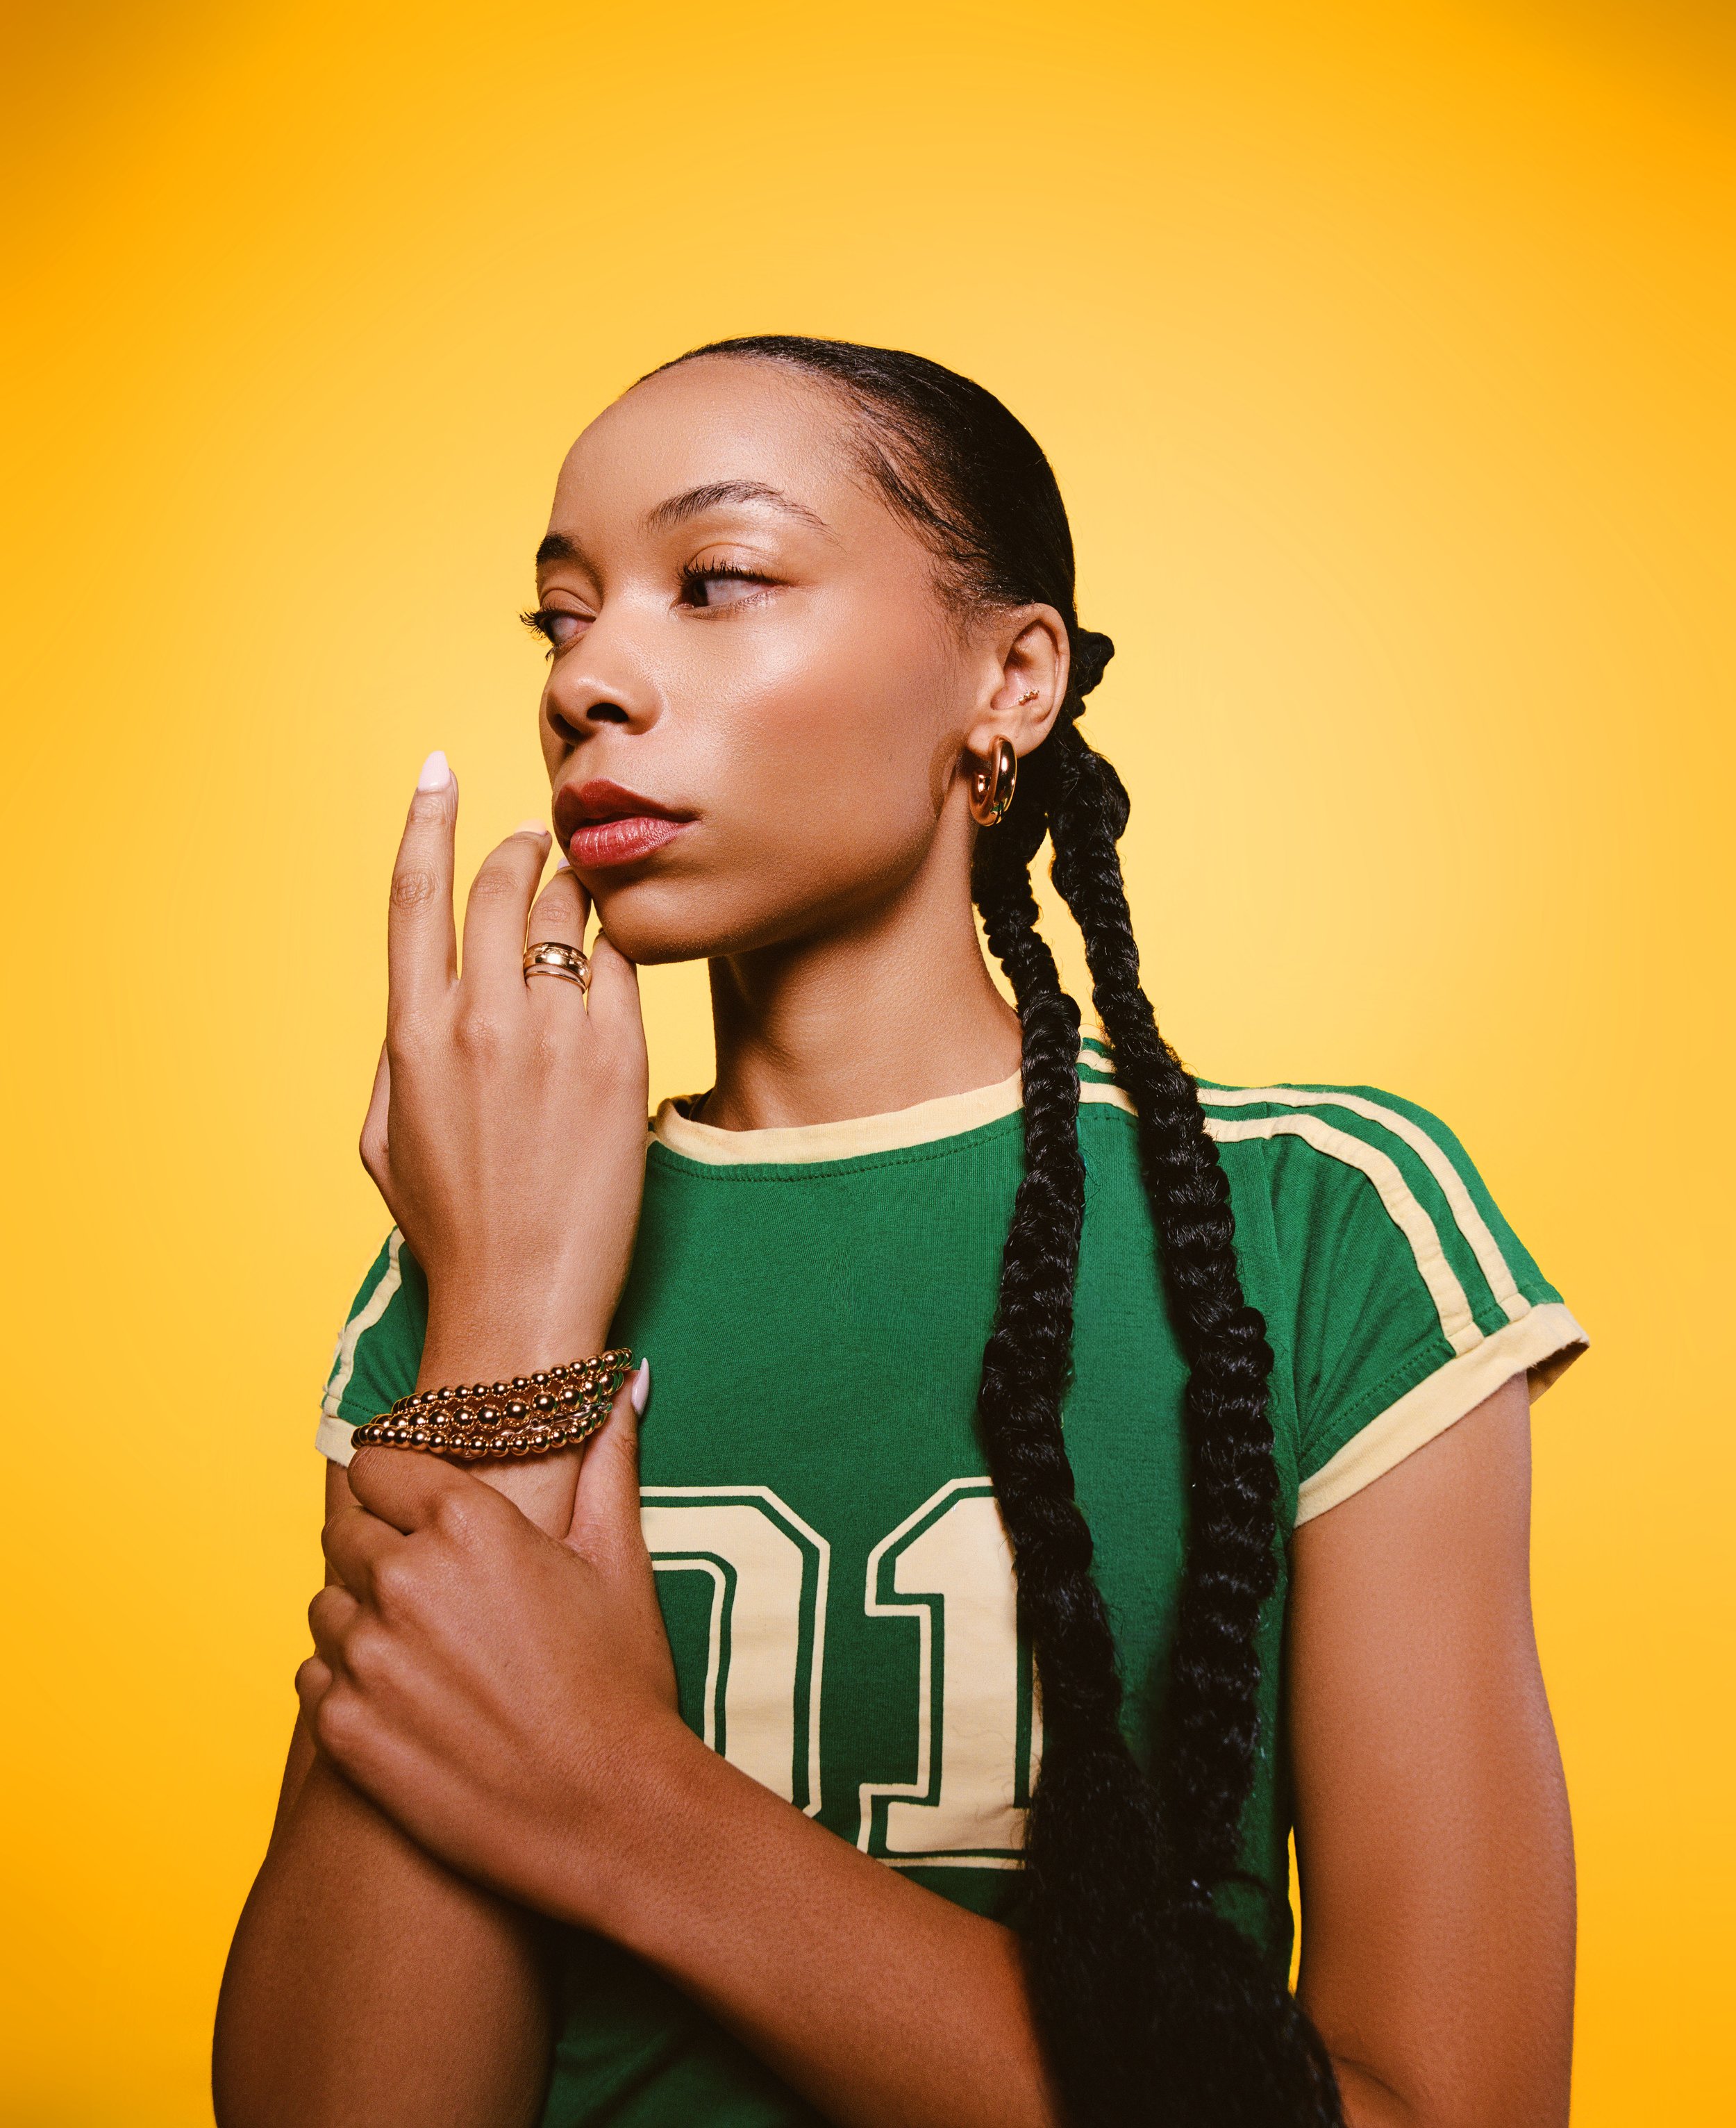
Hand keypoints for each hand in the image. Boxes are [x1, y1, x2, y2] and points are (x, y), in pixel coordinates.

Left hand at [297, 1385, 687, 1926]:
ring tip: (425, 1657)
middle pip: (344, 1533)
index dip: (398, 1485)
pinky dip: (347, 1687)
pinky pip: (314, 1681)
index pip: (377, 1465)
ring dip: (362, 1621)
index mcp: (467, 1524)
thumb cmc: (622, 1685)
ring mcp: (367, 1659)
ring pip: (325, 1608)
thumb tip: (625, 1383)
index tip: (414, 1506)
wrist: (611, 1816)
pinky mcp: (344, 1731)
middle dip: (381, 1552)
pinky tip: (406, 1704)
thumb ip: (608, 1461)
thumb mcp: (621, 1561)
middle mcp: (403, 1579)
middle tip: (434, 1594)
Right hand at [360, 753, 648, 1374]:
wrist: (521, 1298)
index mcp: (413, 1035)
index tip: (438, 772)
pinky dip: (618, 951)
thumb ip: (401, 1055)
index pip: (414, 898)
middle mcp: (480, 1021)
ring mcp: (553, 1036)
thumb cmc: (451, 1229)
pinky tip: (620, 954)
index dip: (424, 822)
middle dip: (518, 849)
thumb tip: (424, 1003)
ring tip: (578, 896)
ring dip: (572, 891)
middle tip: (536, 839)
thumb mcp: (387, 1139)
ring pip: (567, 917)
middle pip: (499, 888)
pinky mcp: (620, 1059)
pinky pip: (624, 969)